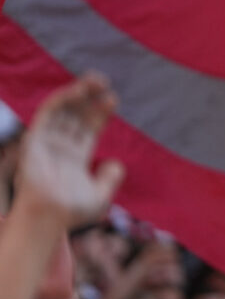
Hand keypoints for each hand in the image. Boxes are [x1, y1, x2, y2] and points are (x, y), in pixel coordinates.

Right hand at [18, 73, 124, 228]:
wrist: (49, 219)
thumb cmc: (71, 213)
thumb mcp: (100, 196)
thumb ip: (111, 179)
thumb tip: (116, 164)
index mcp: (75, 157)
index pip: (88, 127)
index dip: (101, 112)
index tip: (113, 99)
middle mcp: (60, 147)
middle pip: (76, 115)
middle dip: (89, 97)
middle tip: (103, 81)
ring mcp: (47, 143)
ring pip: (62, 110)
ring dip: (76, 91)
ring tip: (95, 79)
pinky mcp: (34, 141)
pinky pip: (47, 114)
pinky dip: (61, 99)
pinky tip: (77, 90)